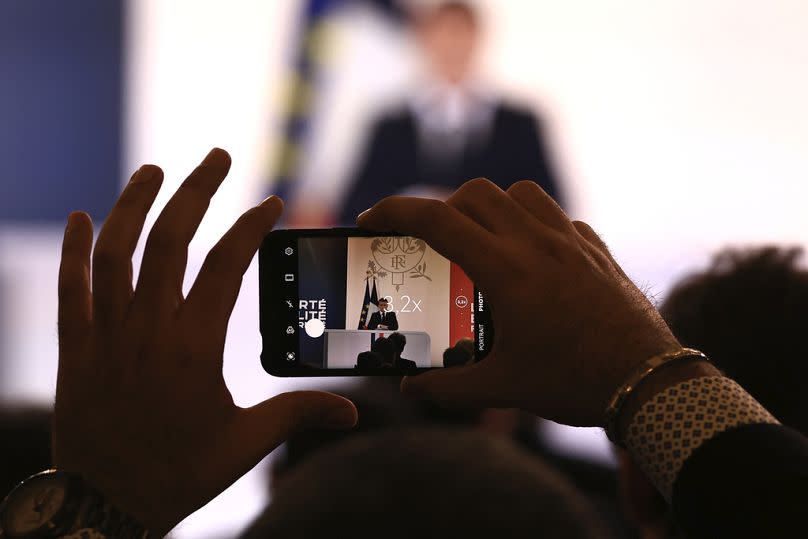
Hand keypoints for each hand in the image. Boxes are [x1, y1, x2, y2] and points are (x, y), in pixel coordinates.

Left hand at [55, 149, 356, 533]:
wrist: (104, 504)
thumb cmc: (178, 473)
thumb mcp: (245, 444)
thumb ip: (298, 415)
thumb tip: (352, 415)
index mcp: (195, 346)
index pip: (226, 266)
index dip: (250, 227)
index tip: (269, 204)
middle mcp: (149, 329)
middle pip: (171, 241)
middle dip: (196, 192)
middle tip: (216, 157)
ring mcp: (107, 334)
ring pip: (116, 253)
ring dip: (133, 205)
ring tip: (153, 171)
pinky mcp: (76, 347)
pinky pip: (70, 288)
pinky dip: (73, 250)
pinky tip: (81, 218)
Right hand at [357, 178, 679, 425]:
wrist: (651, 382)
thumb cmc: (575, 383)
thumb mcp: (504, 386)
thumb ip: (447, 385)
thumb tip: (409, 386)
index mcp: (507, 271)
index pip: (437, 220)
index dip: (395, 211)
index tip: (372, 217)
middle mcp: (538, 243)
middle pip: (474, 194)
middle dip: (440, 206)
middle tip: (428, 238)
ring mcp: (572, 240)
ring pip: (519, 192)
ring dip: (489, 205)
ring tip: (479, 238)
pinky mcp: (596, 248)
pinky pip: (557, 215)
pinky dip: (532, 221)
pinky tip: (530, 254)